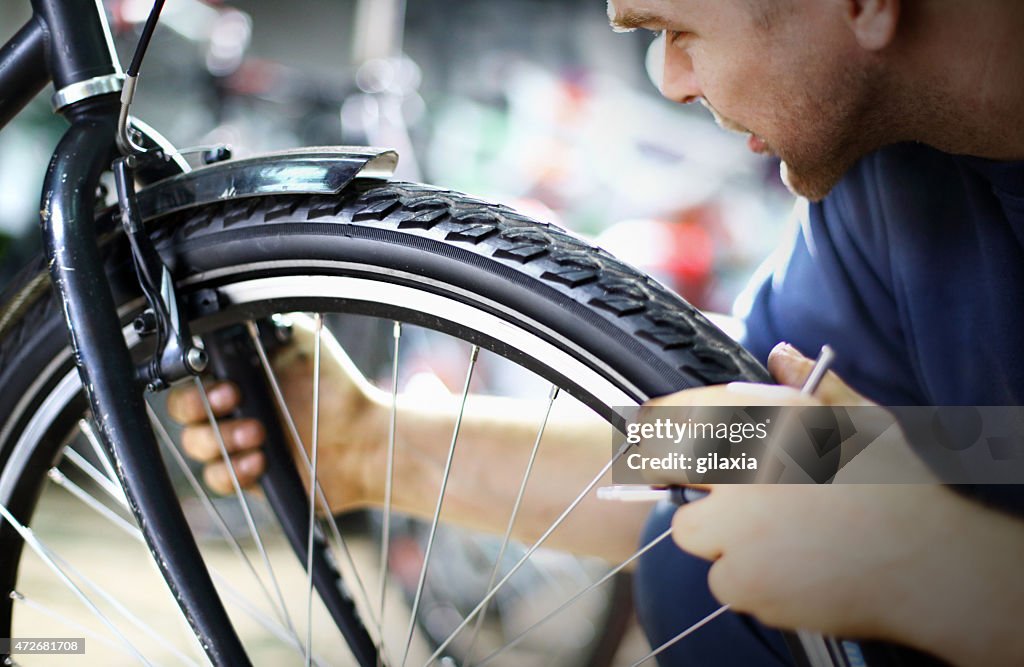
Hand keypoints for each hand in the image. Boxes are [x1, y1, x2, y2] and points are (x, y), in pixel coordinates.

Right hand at [167, 316, 388, 512]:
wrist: (363, 438)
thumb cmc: (334, 387)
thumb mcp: (300, 342)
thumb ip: (264, 325)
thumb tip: (232, 311)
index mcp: (235, 375)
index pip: (190, 377)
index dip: (194, 381)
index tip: (224, 382)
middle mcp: (230, 408)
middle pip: (182, 411)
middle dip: (198, 408)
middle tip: (233, 401)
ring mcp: (236, 442)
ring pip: (195, 446)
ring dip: (221, 439)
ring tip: (260, 433)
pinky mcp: (246, 475)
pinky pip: (218, 479)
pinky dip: (234, 471)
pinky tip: (260, 462)